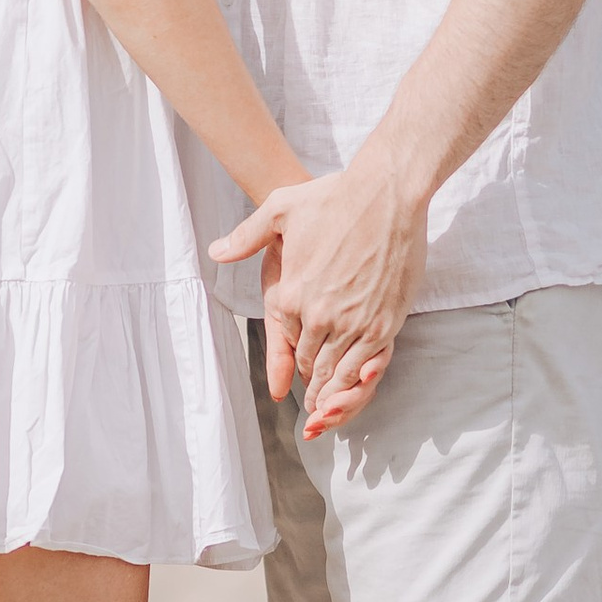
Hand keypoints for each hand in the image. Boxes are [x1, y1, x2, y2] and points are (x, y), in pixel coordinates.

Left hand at [212, 150, 427, 435]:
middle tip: (313, 402)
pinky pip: (366, 366)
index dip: (296, 352)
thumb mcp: (278, 210)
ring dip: (332, 390)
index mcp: (291, 294)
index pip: (289, 338)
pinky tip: (357, 384)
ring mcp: (353, 323)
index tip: (300, 365)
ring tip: (329, 406)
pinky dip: (357, 381)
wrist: (385, 194)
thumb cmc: (334, 198)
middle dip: (313, 382)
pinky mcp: (384, 324)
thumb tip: (216, 252)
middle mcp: (319, 315)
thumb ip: (245, 236)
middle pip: (313, 361)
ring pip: (338, 370)